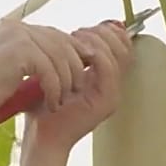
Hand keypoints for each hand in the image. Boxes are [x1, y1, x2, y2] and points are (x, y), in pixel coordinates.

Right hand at [0, 20, 90, 116]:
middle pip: (60, 42)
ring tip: (64, 99)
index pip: (53, 34)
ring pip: (58, 57)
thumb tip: (64, 59)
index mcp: (15, 27)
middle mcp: (17, 27)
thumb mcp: (13, 67)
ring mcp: (18, 36)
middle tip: (80, 85)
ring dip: (65, 81)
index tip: (83, 69)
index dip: (72, 50)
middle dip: (74, 65)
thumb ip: (33, 57)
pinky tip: (52, 103)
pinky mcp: (20, 50)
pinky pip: (49, 70)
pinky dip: (54, 89)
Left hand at [25, 21, 132, 151]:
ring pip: (119, 55)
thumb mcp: (59, 73)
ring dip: (97, 41)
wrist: (41, 135)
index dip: (107, 32)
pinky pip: (109, 69)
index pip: (120, 47)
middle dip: (103, 33)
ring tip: (76, 40)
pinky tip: (77, 50)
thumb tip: (76, 34)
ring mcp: (112, 94)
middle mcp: (112, 86)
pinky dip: (96, 54)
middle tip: (79, 33)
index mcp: (104, 79)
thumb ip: (71, 56)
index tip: (85, 29)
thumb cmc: (43, 106)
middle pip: (124, 48)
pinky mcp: (106, 101)